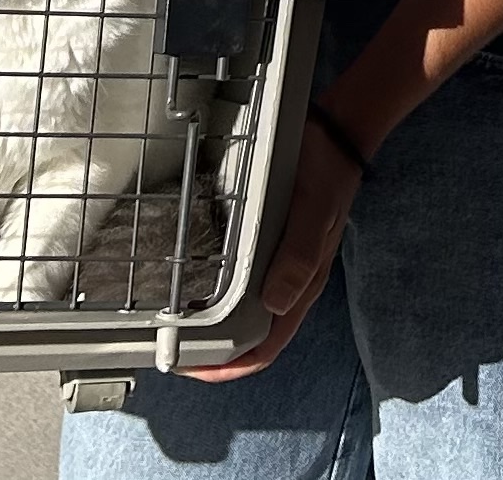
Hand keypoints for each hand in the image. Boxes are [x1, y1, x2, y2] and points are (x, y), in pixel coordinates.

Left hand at [179, 117, 361, 381]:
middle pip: (247, 338)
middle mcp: (286, 283)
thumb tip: (275, 303)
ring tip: (171, 322)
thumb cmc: (325, 174)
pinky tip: (188, 281)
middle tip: (167, 348)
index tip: (188, 368)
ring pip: (240, 312)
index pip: (264, 348)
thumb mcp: (313, 211)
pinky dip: (212, 291)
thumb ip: (299, 255)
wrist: (334, 134)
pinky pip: (236, 281)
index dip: (228, 367)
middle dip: (209, 353)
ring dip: (208, 326)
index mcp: (300, 286)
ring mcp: (275, 264)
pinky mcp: (264, 244)